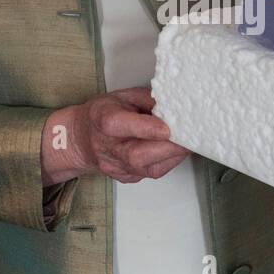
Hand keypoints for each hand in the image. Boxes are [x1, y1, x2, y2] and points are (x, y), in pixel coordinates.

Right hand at [41, 87, 190, 184]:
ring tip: (188, 141)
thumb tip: (175, 104)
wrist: (81, 140)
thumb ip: (148, 99)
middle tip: (191, 136)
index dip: (147, 128)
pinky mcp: (127, 178)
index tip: (168, 127)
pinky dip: (168, 161)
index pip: (124, 127)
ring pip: (150, 169)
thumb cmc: (103, 114)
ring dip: (174, 155)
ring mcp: (117, 167)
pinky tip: (174, 149)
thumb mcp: (122, 95)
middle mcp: (109, 148)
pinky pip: (153, 172)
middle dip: (169, 147)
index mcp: (104, 120)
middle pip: (138, 155)